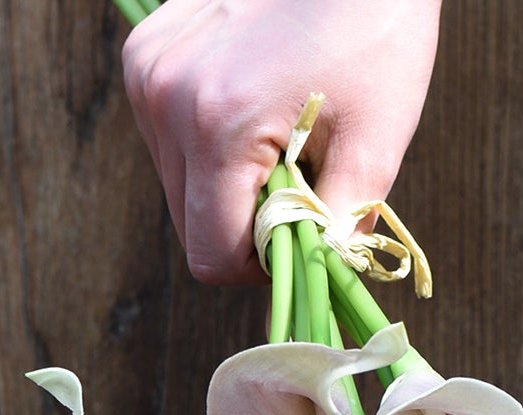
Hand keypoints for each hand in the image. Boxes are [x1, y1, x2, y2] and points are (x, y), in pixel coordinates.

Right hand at [123, 0, 442, 284]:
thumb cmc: (376, 29)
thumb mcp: (377, 141)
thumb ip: (339, 225)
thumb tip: (319, 276)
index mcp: (216, 124)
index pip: (210, 255)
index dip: (261, 267)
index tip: (303, 236)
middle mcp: (165, 97)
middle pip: (189, 225)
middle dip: (245, 225)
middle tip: (301, 185)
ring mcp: (147, 71)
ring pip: (179, 185)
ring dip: (229, 185)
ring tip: (283, 137)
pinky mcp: (146, 54)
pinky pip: (170, 138)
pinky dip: (213, 146)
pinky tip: (256, 108)